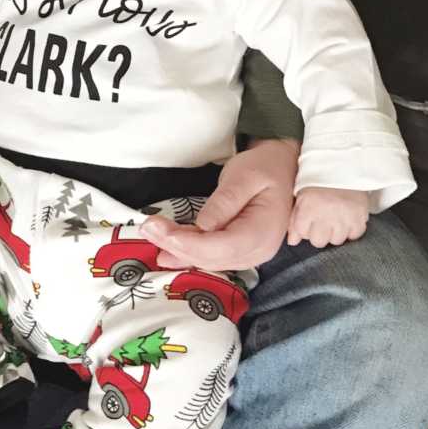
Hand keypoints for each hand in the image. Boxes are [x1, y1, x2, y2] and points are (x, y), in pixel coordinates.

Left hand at [140, 138, 297, 270]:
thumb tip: (202, 226)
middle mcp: (258, 251)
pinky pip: (212, 258)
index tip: (158, 229)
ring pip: (209, 261)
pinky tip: (166, 254)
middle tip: (146, 227)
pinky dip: (188, 255)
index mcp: (262, 232)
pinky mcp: (240, 251)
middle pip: (211, 257)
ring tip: (151, 235)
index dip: (186, 243)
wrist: (280, 167)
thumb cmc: (264, 168)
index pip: (220, 246)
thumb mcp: (244, 176)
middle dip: (175, 245)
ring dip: (178, 251)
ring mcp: (250, 254)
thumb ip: (224, 202)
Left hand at [287, 186, 368, 247]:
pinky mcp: (360, 217)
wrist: (343, 164)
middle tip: (322, 219)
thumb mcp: (301, 196)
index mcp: (308, 208)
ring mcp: (344, 217)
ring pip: (336, 240)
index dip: (305, 227)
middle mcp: (326, 215)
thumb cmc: (318, 180)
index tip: (309, 218)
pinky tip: (347, 219)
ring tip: (335, 218)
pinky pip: (355, 235)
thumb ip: (294, 220)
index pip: (302, 233)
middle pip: (319, 242)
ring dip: (335, 231)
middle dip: (319, 233)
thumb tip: (292, 242)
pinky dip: (351, 229)